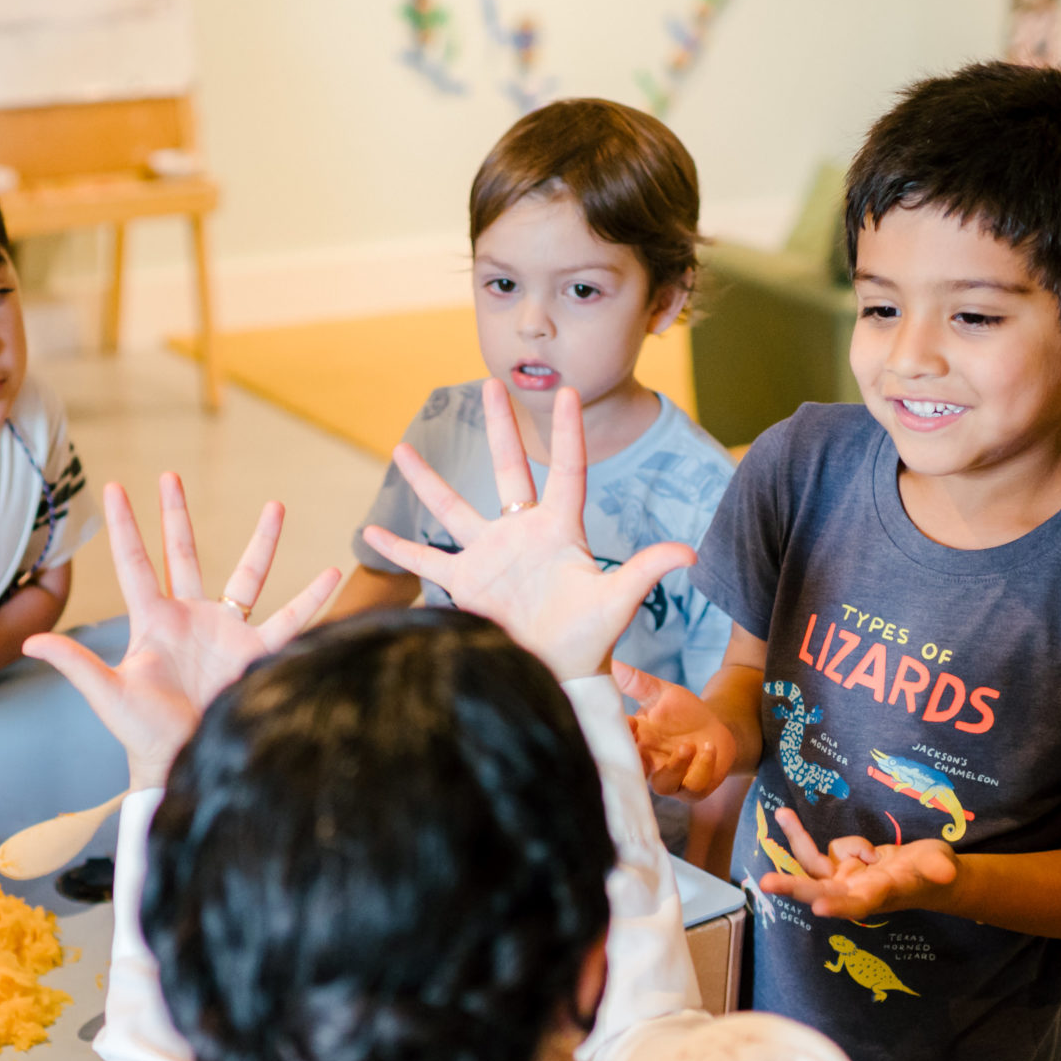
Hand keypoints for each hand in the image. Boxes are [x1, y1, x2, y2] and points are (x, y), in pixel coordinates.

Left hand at [27, 474, 339, 788]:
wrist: (184, 764)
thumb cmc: (142, 734)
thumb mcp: (108, 695)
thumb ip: (75, 664)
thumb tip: (28, 642)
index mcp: (153, 621)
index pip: (135, 563)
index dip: (123, 526)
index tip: (114, 488)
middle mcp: (189, 618)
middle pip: (184, 554)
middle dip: (176, 516)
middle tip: (170, 476)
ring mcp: (224, 632)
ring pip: (245, 576)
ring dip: (262, 542)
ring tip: (276, 506)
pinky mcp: (255, 652)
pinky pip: (287, 620)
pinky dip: (311, 599)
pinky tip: (333, 573)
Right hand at [362, 380, 691, 679]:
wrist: (556, 678)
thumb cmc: (590, 641)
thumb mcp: (618, 602)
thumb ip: (646, 571)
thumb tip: (690, 553)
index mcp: (560, 530)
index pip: (566, 470)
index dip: (566, 432)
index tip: (564, 390)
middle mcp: (521, 533)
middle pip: (508, 469)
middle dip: (499, 427)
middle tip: (491, 383)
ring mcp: (489, 556)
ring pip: (452, 508)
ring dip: (427, 480)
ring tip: (400, 449)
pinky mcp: (466, 585)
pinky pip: (426, 563)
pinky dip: (399, 550)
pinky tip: (370, 534)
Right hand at [616, 662, 736, 797]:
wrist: (717, 730)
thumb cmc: (684, 713)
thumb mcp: (662, 693)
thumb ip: (636, 682)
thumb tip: (610, 661)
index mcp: (636, 742)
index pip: (619, 744)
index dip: (620, 738)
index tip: (629, 722)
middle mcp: (648, 765)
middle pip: (634, 772)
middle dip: (637, 761)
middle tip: (645, 741)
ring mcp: (670, 780)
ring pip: (664, 784)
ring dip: (676, 766)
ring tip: (687, 745)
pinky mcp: (693, 790)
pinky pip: (693, 785)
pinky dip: (702, 767)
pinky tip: (709, 747)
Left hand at [759, 807, 958, 921]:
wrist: (925, 873)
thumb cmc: (935, 872)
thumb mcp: (940, 866)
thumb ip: (938, 869)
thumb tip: (945, 872)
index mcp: (879, 896)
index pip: (857, 905)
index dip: (839, 907)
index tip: (819, 908)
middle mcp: (854, 891)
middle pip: (820, 891)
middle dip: (795, 887)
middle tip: (767, 885)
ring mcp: (842, 879)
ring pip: (810, 865)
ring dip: (795, 841)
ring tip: (783, 814)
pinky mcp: (836, 864)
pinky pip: (815, 849)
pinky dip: (802, 834)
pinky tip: (789, 816)